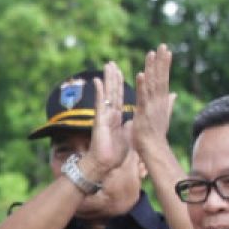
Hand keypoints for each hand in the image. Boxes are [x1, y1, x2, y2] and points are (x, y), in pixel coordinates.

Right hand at [81, 60, 131, 179]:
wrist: (104, 164)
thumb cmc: (113, 155)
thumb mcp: (125, 138)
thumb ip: (127, 128)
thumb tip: (130, 123)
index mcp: (116, 118)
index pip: (119, 98)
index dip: (120, 85)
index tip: (120, 73)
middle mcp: (109, 114)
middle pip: (112, 92)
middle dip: (113, 77)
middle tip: (112, 63)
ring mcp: (104, 116)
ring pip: (107, 94)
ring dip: (107, 79)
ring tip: (108, 65)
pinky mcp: (100, 120)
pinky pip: (100, 103)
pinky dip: (99, 92)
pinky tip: (98, 81)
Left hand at [132, 44, 176, 158]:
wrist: (153, 149)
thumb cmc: (155, 135)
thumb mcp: (162, 116)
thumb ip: (168, 104)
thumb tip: (173, 94)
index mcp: (161, 101)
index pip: (163, 79)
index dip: (164, 65)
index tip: (165, 51)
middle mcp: (158, 101)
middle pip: (160, 77)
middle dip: (161, 61)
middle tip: (162, 45)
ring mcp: (152, 106)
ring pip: (153, 83)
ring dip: (152, 68)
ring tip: (152, 53)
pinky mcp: (143, 112)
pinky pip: (142, 97)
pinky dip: (142, 86)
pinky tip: (141, 74)